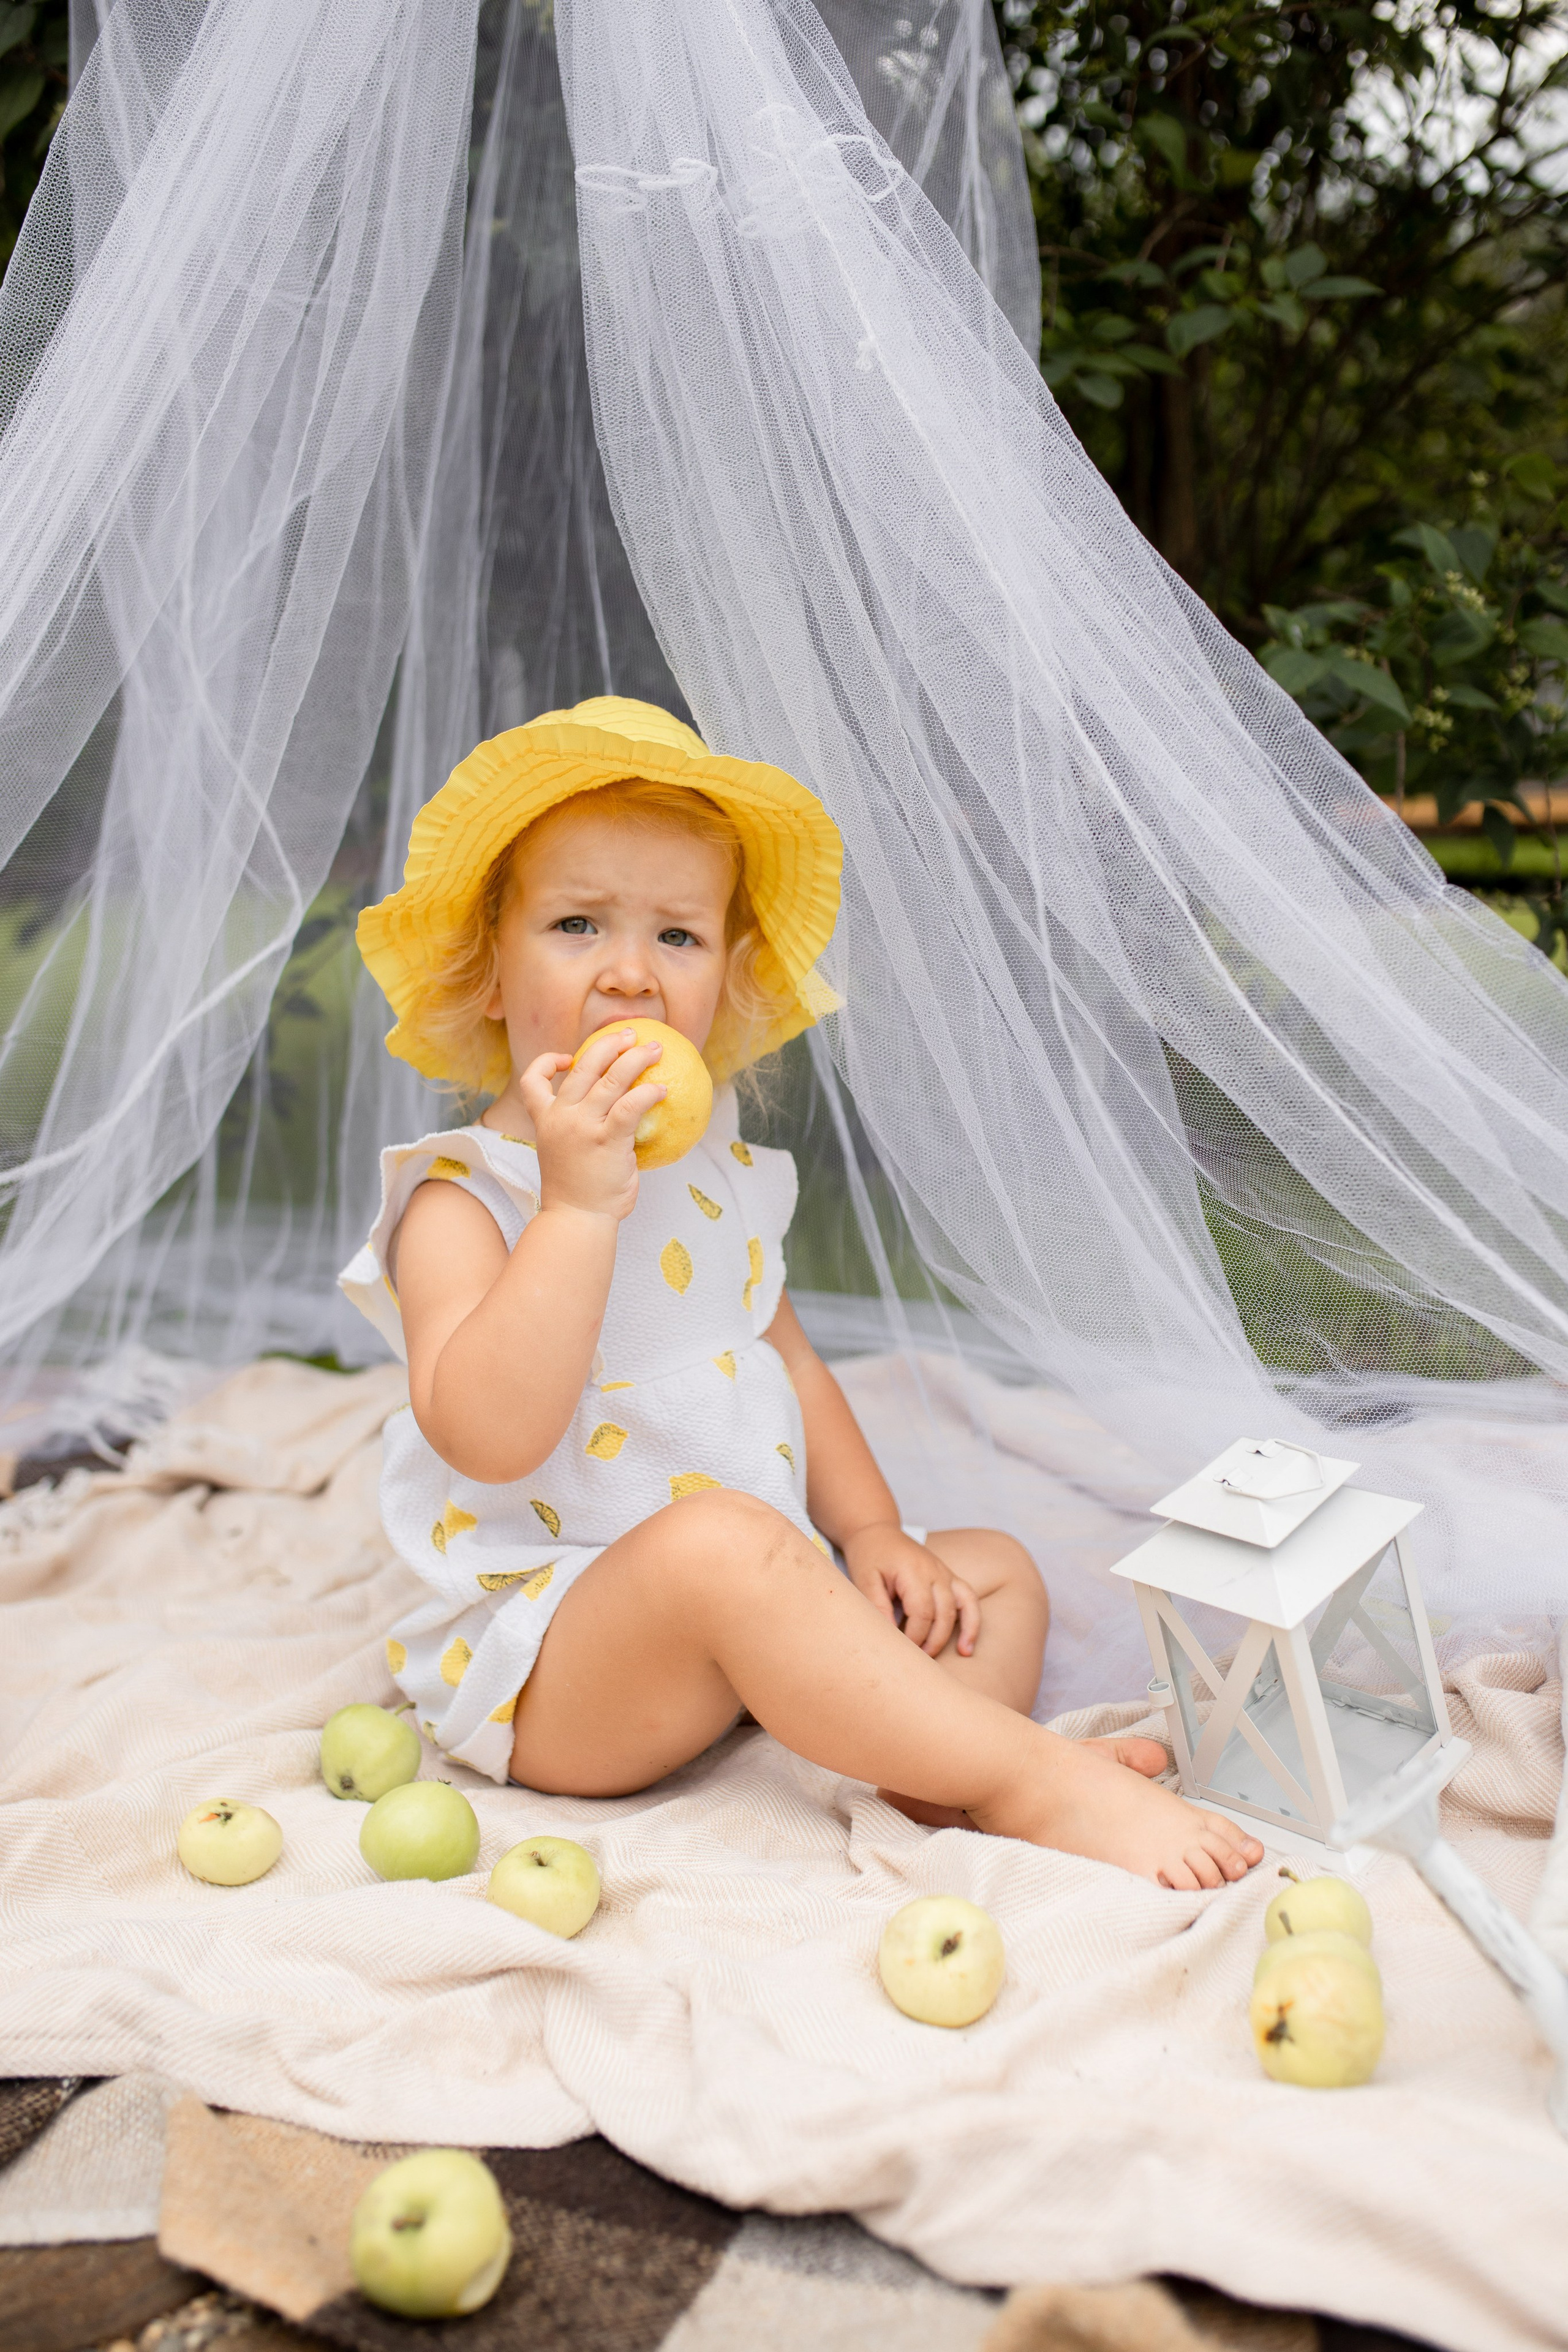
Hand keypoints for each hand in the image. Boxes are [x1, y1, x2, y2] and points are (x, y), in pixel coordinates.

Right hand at [518, 1029, 666, 1222]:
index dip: (546, 1062)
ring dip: (636, 1058)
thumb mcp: (566, 1155)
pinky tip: (663, 1090)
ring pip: (611, 1078)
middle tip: (631, 1034)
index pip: (531, 1081)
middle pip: (583, 1066)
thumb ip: (580, 1131)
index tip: (566, 1059)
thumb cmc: (578, 1193)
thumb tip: (613, 1117)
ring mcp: (583, 1126)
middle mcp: (561, 1117)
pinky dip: (648, 1092)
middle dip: (608, 1044)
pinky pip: (631, 1105)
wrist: (576, 1220)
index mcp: (544, 1120)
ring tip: (656, 1049)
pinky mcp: (607, 1140)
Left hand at [840, 1523, 979, 1658]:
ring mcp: (945, 1574)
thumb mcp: (864, 1579)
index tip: (901, 1651)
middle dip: (933, 1641)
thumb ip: (877, 1606)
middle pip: (944, 1613)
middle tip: (918, 1660)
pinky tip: (968, 1645)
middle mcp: (935, 1571)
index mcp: (913, 1571)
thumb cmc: (869, 1556)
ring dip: (960, 1633)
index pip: (922, 1612)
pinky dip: (973, 1621)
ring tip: (960, 1655)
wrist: (878, 1532)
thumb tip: (890, 1637)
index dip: (914, 1636)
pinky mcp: (949, 1578)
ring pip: (963, 1607)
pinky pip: (969, 1599)